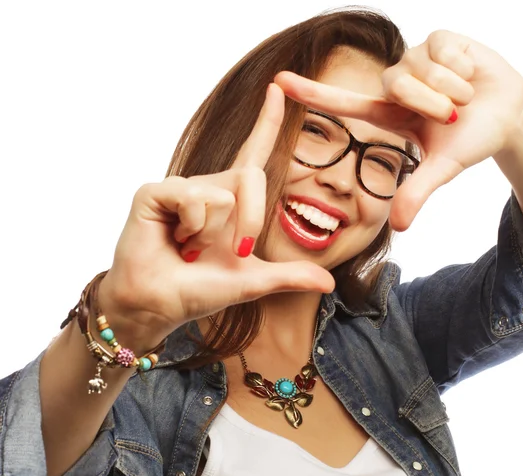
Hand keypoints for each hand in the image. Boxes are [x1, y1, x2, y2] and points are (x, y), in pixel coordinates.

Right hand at [99, 84, 334, 350]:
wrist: (160, 304)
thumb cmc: (199, 289)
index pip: (254, 152)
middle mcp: (208, 186)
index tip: (278, 87)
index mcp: (231, 199)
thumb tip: (329, 282)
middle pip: (251, 178)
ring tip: (188, 248)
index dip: (267, 122)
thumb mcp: (251, 281)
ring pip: (221, 196)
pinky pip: (193, 198)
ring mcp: (181, 187)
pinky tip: (174, 240)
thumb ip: (289, 277)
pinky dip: (191, 227)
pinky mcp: (157, 191)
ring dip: (211, 235)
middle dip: (249, 222)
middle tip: (231, 252)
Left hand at [275, 30, 522, 230]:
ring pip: (421, 68)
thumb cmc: (470, 140)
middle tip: (454, 117)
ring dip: (451, 89)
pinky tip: (470, 74)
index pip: (343, 103)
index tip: (279, 82)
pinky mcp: (437, 38)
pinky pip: (443, 49)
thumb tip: (398, 227)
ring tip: (465, 97)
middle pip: (396, 85)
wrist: (508, 114)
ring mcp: (416, 59)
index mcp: (388, 115)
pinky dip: (463, 68)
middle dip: (432, 104)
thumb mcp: (443, 169)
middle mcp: (396, 85)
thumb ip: (418, 192)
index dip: (312, 92)